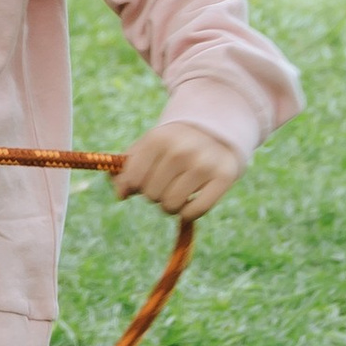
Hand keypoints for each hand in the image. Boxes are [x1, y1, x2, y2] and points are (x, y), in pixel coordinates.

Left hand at [112, 117, 242, 221]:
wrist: (217, 132)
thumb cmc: (175, 144)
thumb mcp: (149, 146)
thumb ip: (128, 168)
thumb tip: (121, 194)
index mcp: (158, 139)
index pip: (134, 180)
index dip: (136, 187)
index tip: (145, 180)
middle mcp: (180, 150)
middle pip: (152, 195)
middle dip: (155, 195)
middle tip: (167, 184)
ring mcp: (203, 164)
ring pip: (171, 205)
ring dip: (171, 206)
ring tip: (178, 193)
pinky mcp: (224, 177)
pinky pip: (195, 211)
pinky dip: (188, 213)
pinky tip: (191, 203)